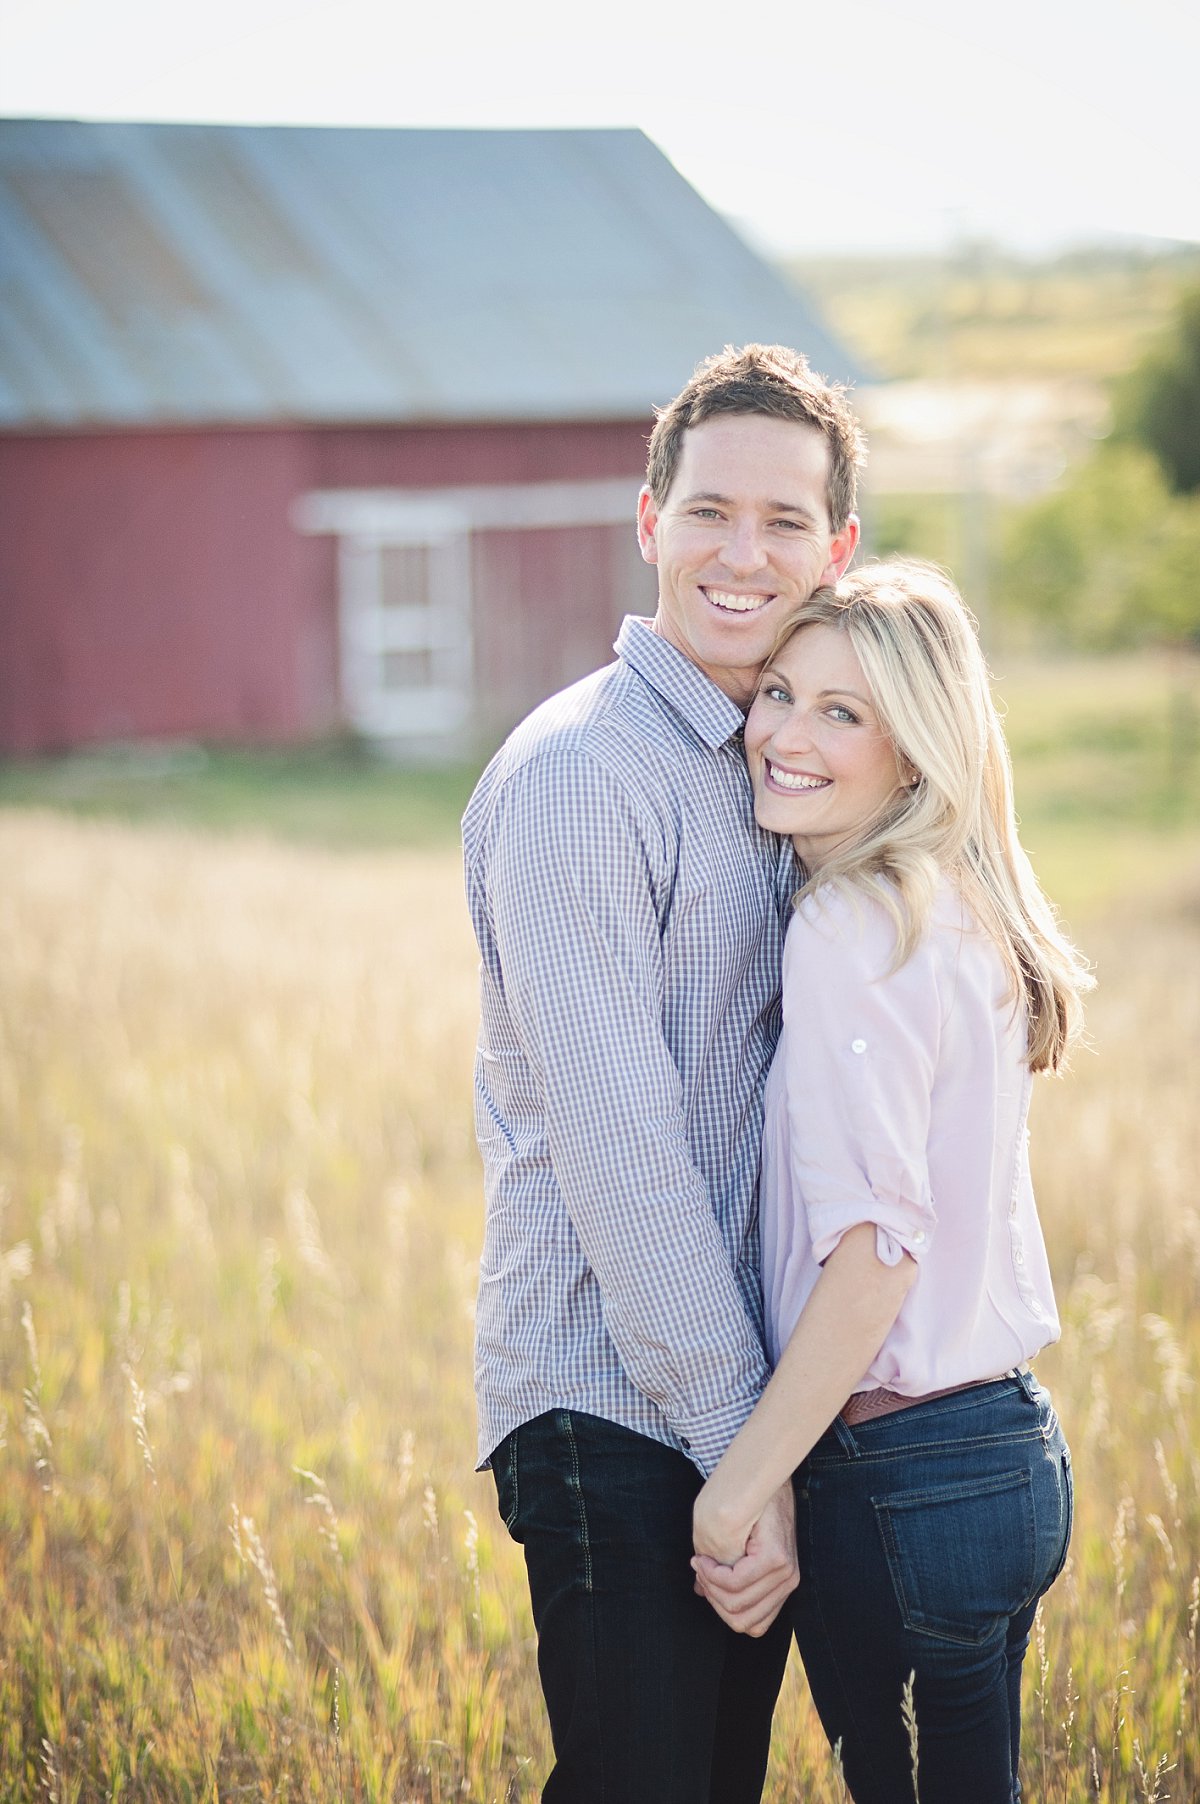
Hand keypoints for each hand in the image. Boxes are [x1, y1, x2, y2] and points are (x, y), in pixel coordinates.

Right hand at [692, 1481, 797, 1636]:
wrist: (757, 1479)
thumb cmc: (743, 1511)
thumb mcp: (731, 1550)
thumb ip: (722, 1577)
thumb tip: (701, 1594)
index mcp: (779, 1587)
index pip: (751, 1626)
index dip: (721, 1609)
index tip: (704, 1583)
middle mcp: (786, 1584)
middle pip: (740, 1621)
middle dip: (712, 1598)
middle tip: (699, 1571)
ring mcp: (783, 1573)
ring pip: (735, 1603)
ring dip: (710, 1585)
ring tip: (701, 1561)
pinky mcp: (775, 1559)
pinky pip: (736, 1582)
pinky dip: (714, 1574)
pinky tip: (705, 1559)